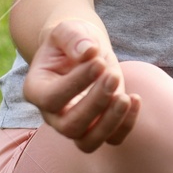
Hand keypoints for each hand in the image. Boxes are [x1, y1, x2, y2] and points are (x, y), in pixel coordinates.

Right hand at [22, 18, 140, 151]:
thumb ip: (74, 38)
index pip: (52, 98)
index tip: (99, 62)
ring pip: (88, 142)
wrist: (84, 50)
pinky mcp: (99, 125)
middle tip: (113, 76)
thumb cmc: (72, 40)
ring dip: (110, 123)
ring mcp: (75, 124)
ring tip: (126, 97)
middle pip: (70, 126)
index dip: (76, 83)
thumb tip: (88, 51)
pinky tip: (135, 98)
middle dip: (95, 103)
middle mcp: (52, 114)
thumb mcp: (69, 30)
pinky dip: (126, 125)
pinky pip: (112, 139)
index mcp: (36, 90)